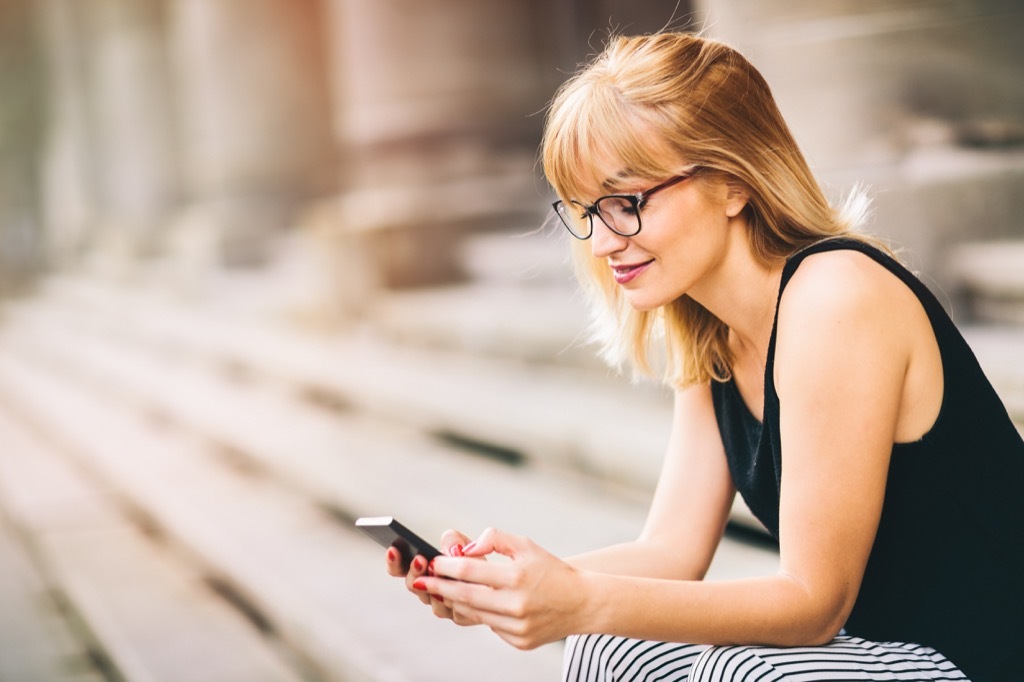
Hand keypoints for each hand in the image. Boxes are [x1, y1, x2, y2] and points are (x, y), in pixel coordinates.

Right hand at [385, 529, 472, 619]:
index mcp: (423, 571)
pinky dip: (456, 598)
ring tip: (439, 572)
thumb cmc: (475, 562)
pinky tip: (459, 589)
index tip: (393, 549)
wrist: (495, 585)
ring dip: (434, 586)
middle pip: (412, 585)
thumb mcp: (464, 545)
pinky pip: (454, 610)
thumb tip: (452, 548)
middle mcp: (428, 590)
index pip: (399, 568)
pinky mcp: (460, 616)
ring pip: (431, 599)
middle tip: (420, 560)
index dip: (393, 561)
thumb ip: (454, 540)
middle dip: (415, 572)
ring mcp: (443, 605)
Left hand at [413, 528, 587, 649]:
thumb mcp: (525, 545)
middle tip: (422, 581)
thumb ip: (494, 539)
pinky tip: (473, 605)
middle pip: (466, 596)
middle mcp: (517, 604)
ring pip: (475, 614)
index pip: (470, 571)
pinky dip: (480, 615)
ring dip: (454, 603)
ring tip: (441, 591)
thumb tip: (465, 549)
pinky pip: (490, 627)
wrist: (583, 602)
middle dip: (440, 587)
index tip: (432, 562)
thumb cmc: (550, 569)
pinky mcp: (521, 642)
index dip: (447, 566)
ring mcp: (518, 627)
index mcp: (518, 577)